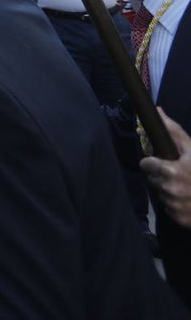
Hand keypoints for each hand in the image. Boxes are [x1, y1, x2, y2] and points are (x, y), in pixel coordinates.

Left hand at [141, 108, 190, 227]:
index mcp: (170, 171)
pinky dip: (176, 205)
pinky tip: (188, 200)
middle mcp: (169, 189)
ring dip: (169, 190)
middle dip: (162, 176)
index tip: (162, 162)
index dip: (153, 162)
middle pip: (152, 179)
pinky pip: (169, 209)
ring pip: (160, 194)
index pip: (145, 164)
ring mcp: (174, 206)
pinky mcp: (178, 218)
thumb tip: (158, 111)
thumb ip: (173, 131)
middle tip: (179, 175)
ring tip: (186, 187)